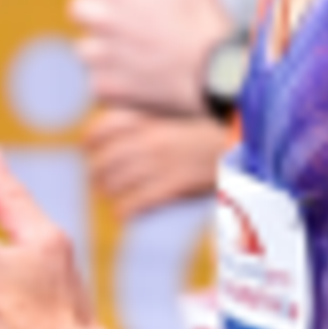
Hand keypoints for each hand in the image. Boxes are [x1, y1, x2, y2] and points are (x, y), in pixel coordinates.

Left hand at [69, 0, 232, 116]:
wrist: (216, 75)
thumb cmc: (206, 26)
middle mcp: (105, 20)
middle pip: (78, 7)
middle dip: (97, 9)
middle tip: (125, 17)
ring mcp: (103, 55)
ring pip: (82, 46)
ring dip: (100, 46)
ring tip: (131, 48)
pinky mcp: (107, 86)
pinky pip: (93, 80)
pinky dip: (108, 78)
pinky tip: (132, 73)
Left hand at [85, 108, 225, 218]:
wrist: (240, 143)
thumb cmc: (208, 130)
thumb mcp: (174, 115)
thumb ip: (147, 121)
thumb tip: (117, 132)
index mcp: (151, 119)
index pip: (104, 127)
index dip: (90, 139)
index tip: (87, 147)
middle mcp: (151, 139)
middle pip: (105, 159)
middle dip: (95, 172)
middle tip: (95, 180)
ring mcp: (161, 164)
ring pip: (116, 182)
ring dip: (108, 192)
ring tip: (110, 195)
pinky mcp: (174, 186)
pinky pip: (137, 202)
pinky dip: (124, 210)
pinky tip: (123, 214)